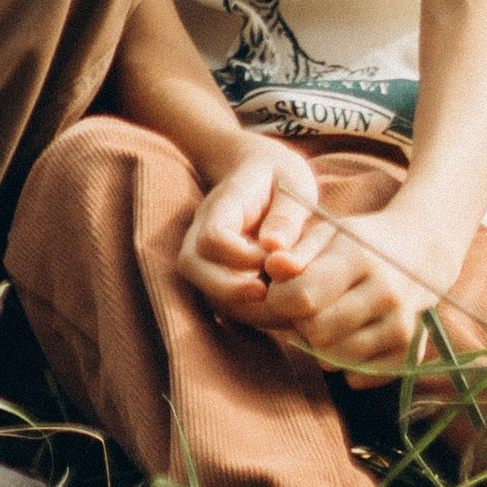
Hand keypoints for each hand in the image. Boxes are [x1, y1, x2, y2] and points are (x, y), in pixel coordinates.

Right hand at [177, 135, 323, 322]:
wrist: (262, 174)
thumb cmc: (280, 177)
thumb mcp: (293, 182)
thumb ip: (287, 214)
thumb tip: (274, 247)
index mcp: (222, 204)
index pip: (212, 235)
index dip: (242, 255)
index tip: (276, 256)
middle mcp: (202, 229)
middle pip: (192, 267)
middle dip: (229, 289)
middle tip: (267, 294)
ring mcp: (206, 253)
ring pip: (203, 288)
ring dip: (240, 304)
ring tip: (279, 304)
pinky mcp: (217, 274)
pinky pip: (221, 300)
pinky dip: (247, 311)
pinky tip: (279, 308)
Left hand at [230, 190, 465, 375]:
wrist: (420, 253)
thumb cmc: (361, 242)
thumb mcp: (329, 234)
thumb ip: (296, 253)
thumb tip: (273, 269)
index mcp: (360, 256)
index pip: (303, 297)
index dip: (279, 299)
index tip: (279, 291)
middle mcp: (386, 293)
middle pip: (317, 332)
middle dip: (300, 323)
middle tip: (305, 307)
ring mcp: (401, 325)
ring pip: (335, 359)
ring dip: (320, 345)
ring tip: (327, 319)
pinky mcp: (408, 353)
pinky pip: (357, 377)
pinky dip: (344, 363)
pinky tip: (348, 336)